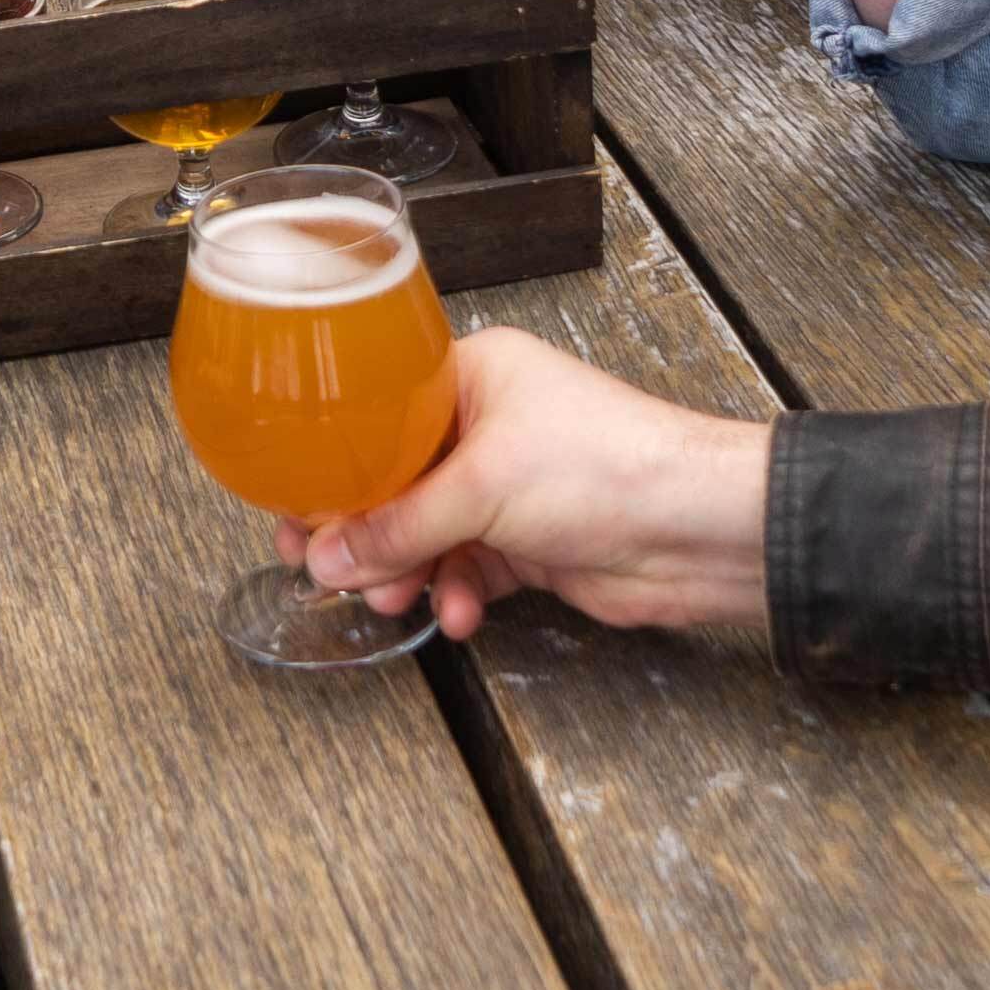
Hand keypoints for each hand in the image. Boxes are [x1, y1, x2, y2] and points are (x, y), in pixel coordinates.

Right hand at [298, 328, 773, 640]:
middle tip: (324, 569)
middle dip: (365, 530)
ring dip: (409, 570)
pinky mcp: (532, 541)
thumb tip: (326, 557)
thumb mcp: (480, 488)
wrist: (695, 528)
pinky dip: (456, 593)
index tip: (294, 506)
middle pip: (398, 480)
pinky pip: (468, 569)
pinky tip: (457, 614)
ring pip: (429, 532)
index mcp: (474, 375)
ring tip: (395, 599)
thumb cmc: (606, 466)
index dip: (334, 461)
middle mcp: (489, 424)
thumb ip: (397, 526)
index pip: (379, 413)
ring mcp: (511, 485)